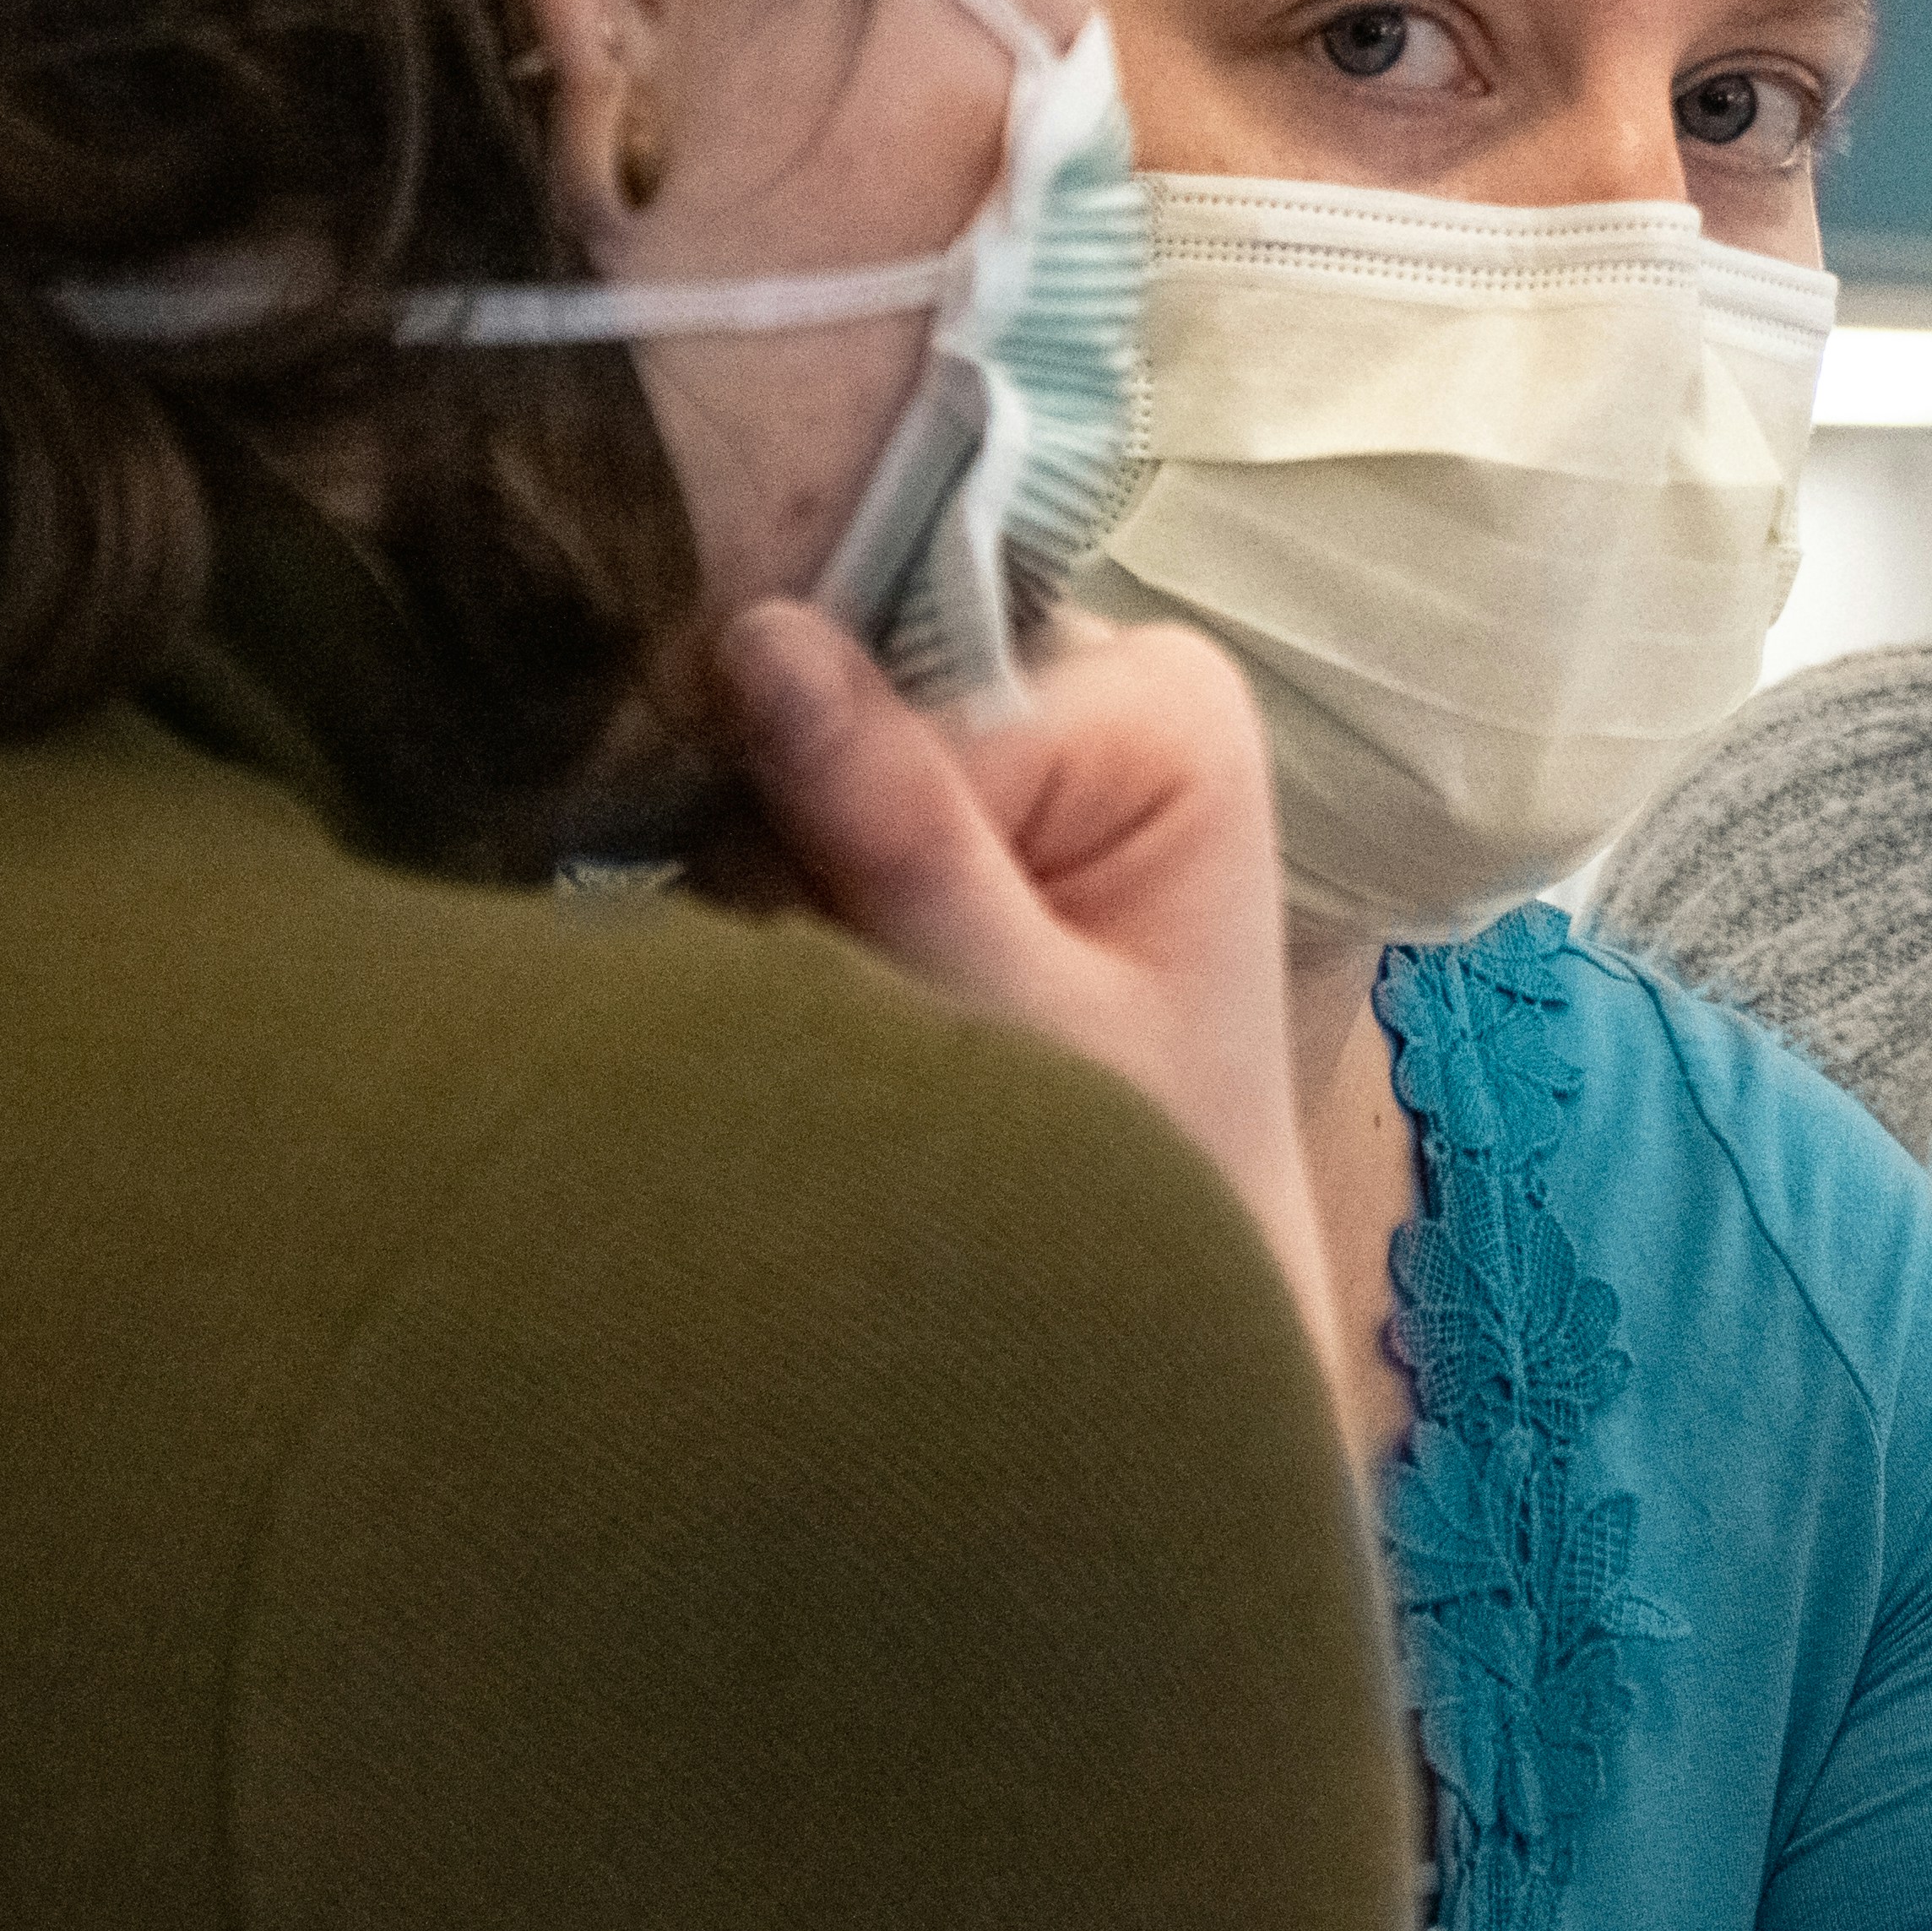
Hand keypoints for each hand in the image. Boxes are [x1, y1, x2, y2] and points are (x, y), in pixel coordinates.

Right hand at [721, 600, 1332, 1357]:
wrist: (1165, 1297)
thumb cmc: (1141, 1175)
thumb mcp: (1015, 1018)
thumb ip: (898, 831)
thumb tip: (765, 633)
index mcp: (1161, 699)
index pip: (910, 680)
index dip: (849, 814)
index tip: (881, 953)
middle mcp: (1098, 679)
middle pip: (852, 689)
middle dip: (806, 838)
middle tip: (872, 989)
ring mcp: (1020, 732)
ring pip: (798, 751)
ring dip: (780, 882)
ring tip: (873, 1009)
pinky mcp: (953, 797)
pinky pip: (796, 803)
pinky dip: (779, 900)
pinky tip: (831, 984)